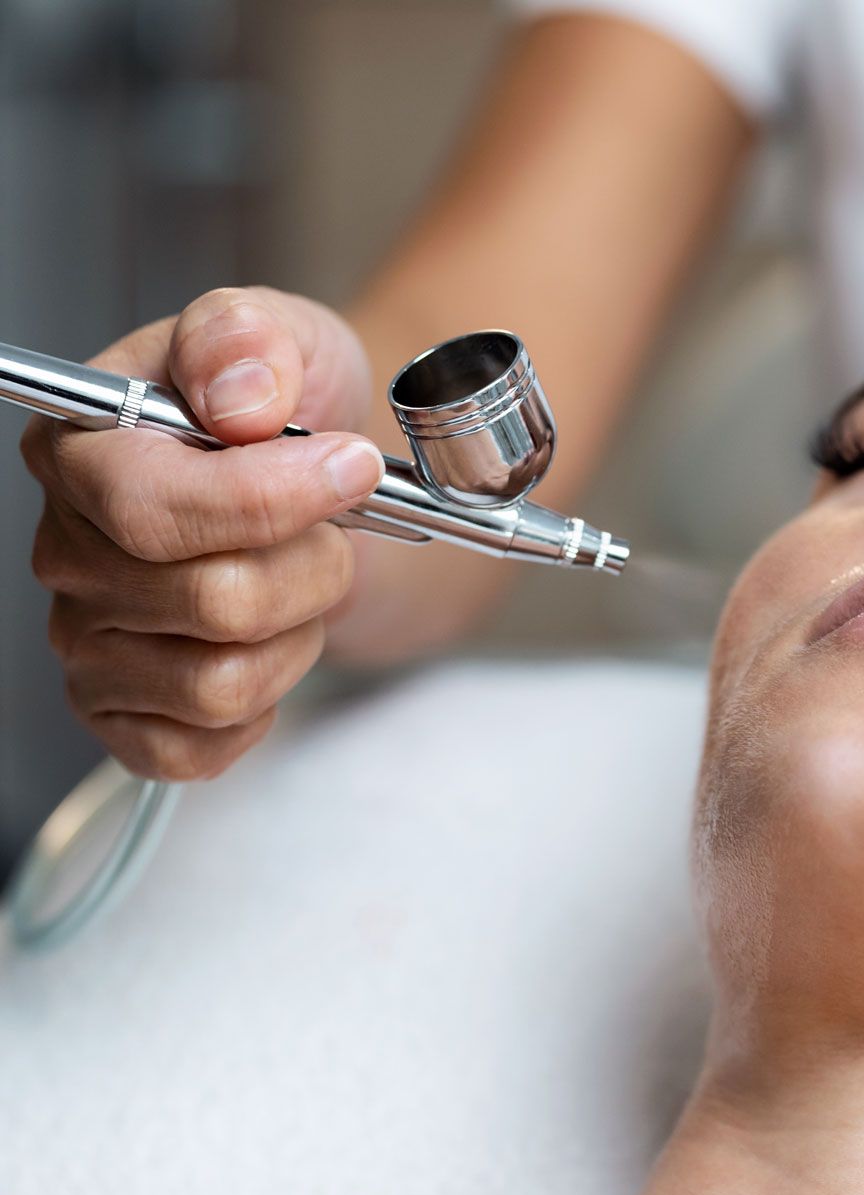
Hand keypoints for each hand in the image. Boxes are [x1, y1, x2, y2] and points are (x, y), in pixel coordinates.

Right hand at [21, 287, 384, 780]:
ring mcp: (90, 644)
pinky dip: (270, 700)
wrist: (330, 482)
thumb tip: (239, 394)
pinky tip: (276, 640)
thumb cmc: (295, 411)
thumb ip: (249, 340)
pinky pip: (202, 747)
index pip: (152, 507)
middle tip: (333, 528)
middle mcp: (70, 554)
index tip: (353, 465)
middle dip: (312, 565)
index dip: (270, 499)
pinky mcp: (125, 715)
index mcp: (83, 453)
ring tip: (303, 579)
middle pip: (212, 601)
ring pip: (221, 683)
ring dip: (300, 631)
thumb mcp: (285, 335)